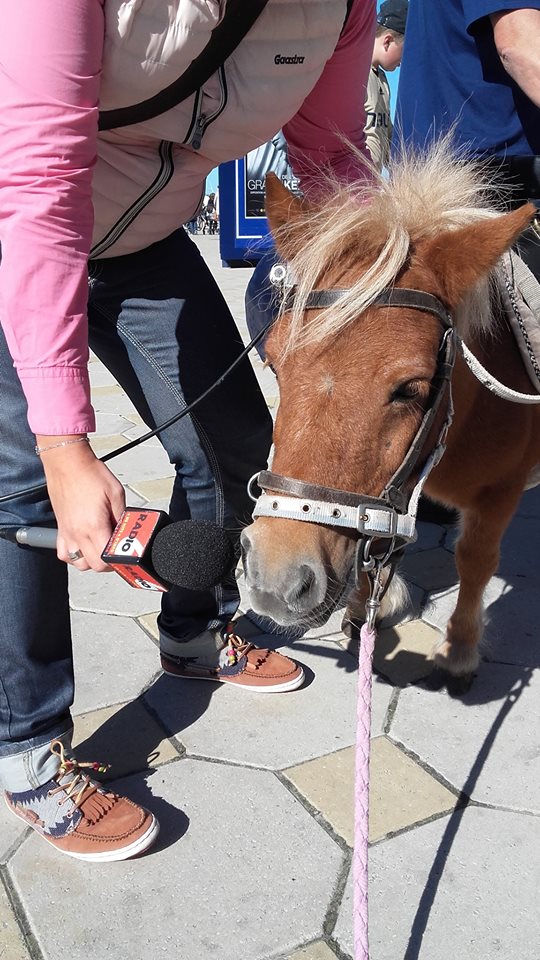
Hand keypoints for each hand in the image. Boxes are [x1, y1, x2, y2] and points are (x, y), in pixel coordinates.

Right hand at [36, 435, 125, 571]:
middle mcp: (78, 533)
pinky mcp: (60, 528)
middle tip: (116, 552)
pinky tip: (83, 546)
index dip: (118, 561)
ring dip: (91, 561)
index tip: (125, 555)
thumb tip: (126, 531)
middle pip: (93, 565)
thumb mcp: (116, 494)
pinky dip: (74, 556)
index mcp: (93, 526)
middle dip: (107, 563)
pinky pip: (64, 553)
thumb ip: (122, 516)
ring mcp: (67, 532)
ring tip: (100, 549)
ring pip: (78, 563)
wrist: (67, 462)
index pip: (106, 558)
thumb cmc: (89, 474)